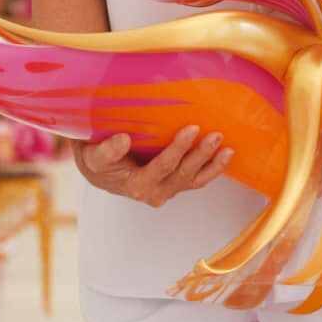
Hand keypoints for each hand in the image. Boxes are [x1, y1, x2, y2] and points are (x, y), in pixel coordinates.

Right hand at [72, 125, 229, 206]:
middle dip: (201, 154)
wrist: (98, 169)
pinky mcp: (176, 183)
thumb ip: (106, 151)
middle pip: (183, 174)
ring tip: (228, 148)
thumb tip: (122, 140)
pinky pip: (198, 179)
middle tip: (215, 135)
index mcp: (137, 185)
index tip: (191, 129)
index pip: (162, 167)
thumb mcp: (92, 156)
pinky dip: (213, 169)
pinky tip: (226, 156)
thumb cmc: (95, 160)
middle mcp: (156, 192)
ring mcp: (168, 189)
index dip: (178, 149)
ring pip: (195, 179)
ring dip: (213, 164)